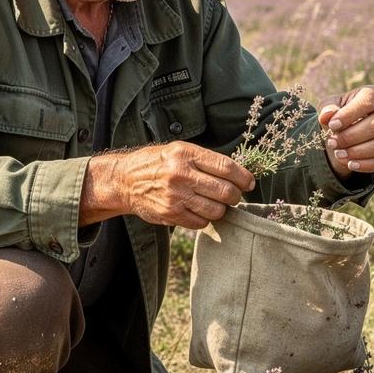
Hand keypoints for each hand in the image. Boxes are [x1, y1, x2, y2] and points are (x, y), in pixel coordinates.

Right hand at [82, 143, 255, 229]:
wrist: (125, 180)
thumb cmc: (157, 163)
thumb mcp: (179, 150)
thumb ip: (206, 160)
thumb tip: (238, 174)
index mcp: (186, 154)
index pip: (226, 167)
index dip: (244, 178)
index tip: (249, 183)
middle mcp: (181, 174)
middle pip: (226, 191)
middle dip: (235, 196)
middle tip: (231, 195)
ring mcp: (176, 196)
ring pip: (217, 210)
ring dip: (221, 209)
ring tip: (214, 203)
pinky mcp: (171, 214)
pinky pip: (201, 222)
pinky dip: (205, 218)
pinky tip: (198, 209)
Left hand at [318, 85, 373, 176]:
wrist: (345, 132)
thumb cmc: (339, 114)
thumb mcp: (329, 107)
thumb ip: (328, 108)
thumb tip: (327, 116)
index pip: (368, 101)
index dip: (350, 114)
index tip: (332, 125)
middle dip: (351, 136)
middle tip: (332, 143)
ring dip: (359, 152)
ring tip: (339, 154)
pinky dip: (367, 164)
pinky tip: (350, 165)